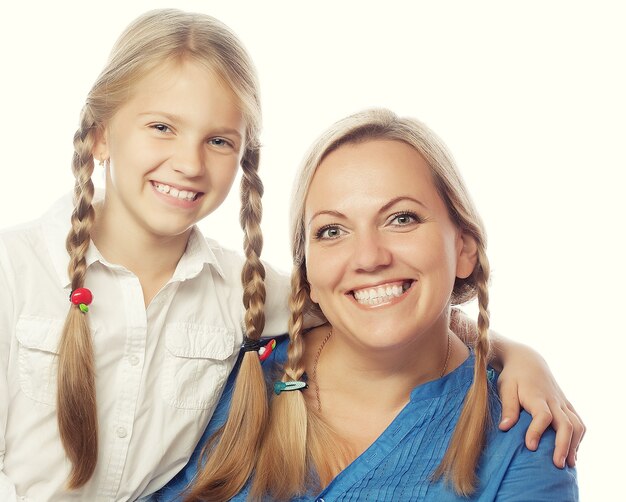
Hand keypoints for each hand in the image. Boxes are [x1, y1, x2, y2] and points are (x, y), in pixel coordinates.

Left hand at [497, 342, 584, 467]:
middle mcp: (554, 400)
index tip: (530, 447)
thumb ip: (508, 407)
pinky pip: (579, 422)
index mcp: (537, 396)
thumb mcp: (506, 387)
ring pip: (577, 425)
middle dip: (563, 446)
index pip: (543, 416)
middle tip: (556, 464)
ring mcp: (563, 403)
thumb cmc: (513, 376)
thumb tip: (504, 428)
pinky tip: (572, 452)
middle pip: (566, 424)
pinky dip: (578, 438)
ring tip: (568, 464)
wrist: (528, 360)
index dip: (537, 431)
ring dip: (574, 445)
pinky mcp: (567, 405)